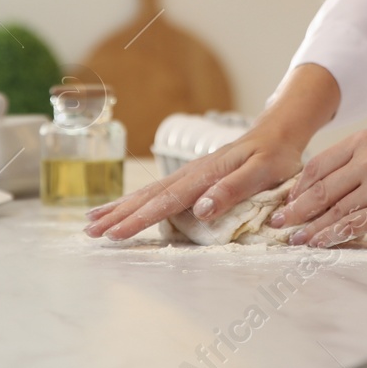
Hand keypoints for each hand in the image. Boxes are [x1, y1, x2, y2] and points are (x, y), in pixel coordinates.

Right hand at [83, 127, 303, 240]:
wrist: (277, 133)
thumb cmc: (275, 156)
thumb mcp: (263, 172)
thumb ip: (233, 190)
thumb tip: (201, 209)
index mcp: (205, 175)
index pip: (166, 201)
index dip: (139, 219)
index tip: (115, 233)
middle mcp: (190, 174)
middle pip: (147, 197)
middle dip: (117, 215)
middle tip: (89, 232)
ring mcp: (188, 175)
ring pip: (147, 194)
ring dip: (119, 208)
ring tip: (91, 221)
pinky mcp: (190, 178)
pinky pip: (157, 193)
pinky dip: (134, 202)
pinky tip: (121, 209)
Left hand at [271, 130, 366, 247]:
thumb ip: (360, 158)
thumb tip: (327, 182)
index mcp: (365, 139)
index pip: (319, 164)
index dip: (299, 186)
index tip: (287, 201)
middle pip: (320, 188)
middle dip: (296, 209)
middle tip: (278, 223)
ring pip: (335, 209)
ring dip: (311, 228)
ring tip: (295, 239)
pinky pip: (355, 225)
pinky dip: (334, 236)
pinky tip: (321, 243)